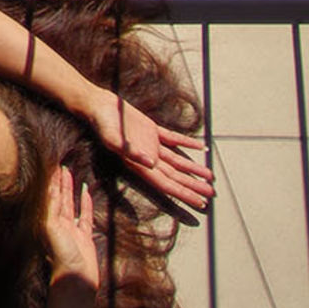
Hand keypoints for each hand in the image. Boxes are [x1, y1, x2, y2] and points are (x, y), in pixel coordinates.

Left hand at [42, 167, 101, 293]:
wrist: (77, 279)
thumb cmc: (61, 256)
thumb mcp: (51, 229)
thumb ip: (50, 209)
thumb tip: (47, 189)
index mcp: (47, 221)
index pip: (47, 196)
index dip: (48, 180)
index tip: (47, 164)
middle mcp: (58, 224)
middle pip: (57, 197)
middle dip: (57, 181)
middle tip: (58, 163)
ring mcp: (71, 230)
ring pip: (70, 203)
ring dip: (69, 188)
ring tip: (69, 172)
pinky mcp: (84, 237)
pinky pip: (85, 215)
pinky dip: (85, 203)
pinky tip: (86, 191)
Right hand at [93, 94, 214, 212]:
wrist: (98, 105)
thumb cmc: (102, 124)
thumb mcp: (113, 140)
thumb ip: (131, 152)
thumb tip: (151, 163)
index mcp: (140, 164)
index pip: (167, 184)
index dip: (184, 194)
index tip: (199, 202)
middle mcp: (148, 157)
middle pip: (176, 176)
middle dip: (193, 185)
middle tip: (211, 193)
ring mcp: (151, 144)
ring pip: (177, 160)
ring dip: (193, 168)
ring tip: (209, 176)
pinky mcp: (152, 130)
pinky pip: (174, 139)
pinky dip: (187, 143)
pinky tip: (200, 146)